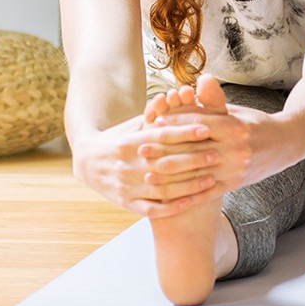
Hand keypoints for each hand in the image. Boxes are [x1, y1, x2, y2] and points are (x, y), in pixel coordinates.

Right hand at [72, 114, 225, 218]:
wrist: (87, 164)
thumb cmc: (118, 140)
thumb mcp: (132, 126)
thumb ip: (154, 117)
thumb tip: (176, 97)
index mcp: (129, 142)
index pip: (161, 135)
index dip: (185, 132)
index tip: (207, 129)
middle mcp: (127, 164)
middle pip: (166, 162)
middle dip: (195, 159)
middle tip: (217, 155)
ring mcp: (126, 185)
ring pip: (163, 188)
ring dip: (190, 185)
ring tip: (211, 179)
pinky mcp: (125, 203)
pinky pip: (152, 209)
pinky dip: (172, 206)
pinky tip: (191, 201)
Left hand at [137, 75, 296, 196]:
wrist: (285, 145)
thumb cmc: (253, 123)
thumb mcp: (236, 110)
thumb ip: (214, 100)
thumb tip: (201, 78)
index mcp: (233, 127)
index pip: (197, 124)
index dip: (173, 123)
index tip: (151, 123)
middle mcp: (235, 149)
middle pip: (194, 149)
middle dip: (165, 150)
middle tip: (140, 149)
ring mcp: (235, 170)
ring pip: (197, 173)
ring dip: (170, 176)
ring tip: (148, 174)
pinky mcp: (234, 184)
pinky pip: (207, 192)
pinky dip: (187, 194)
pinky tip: (169, 196)